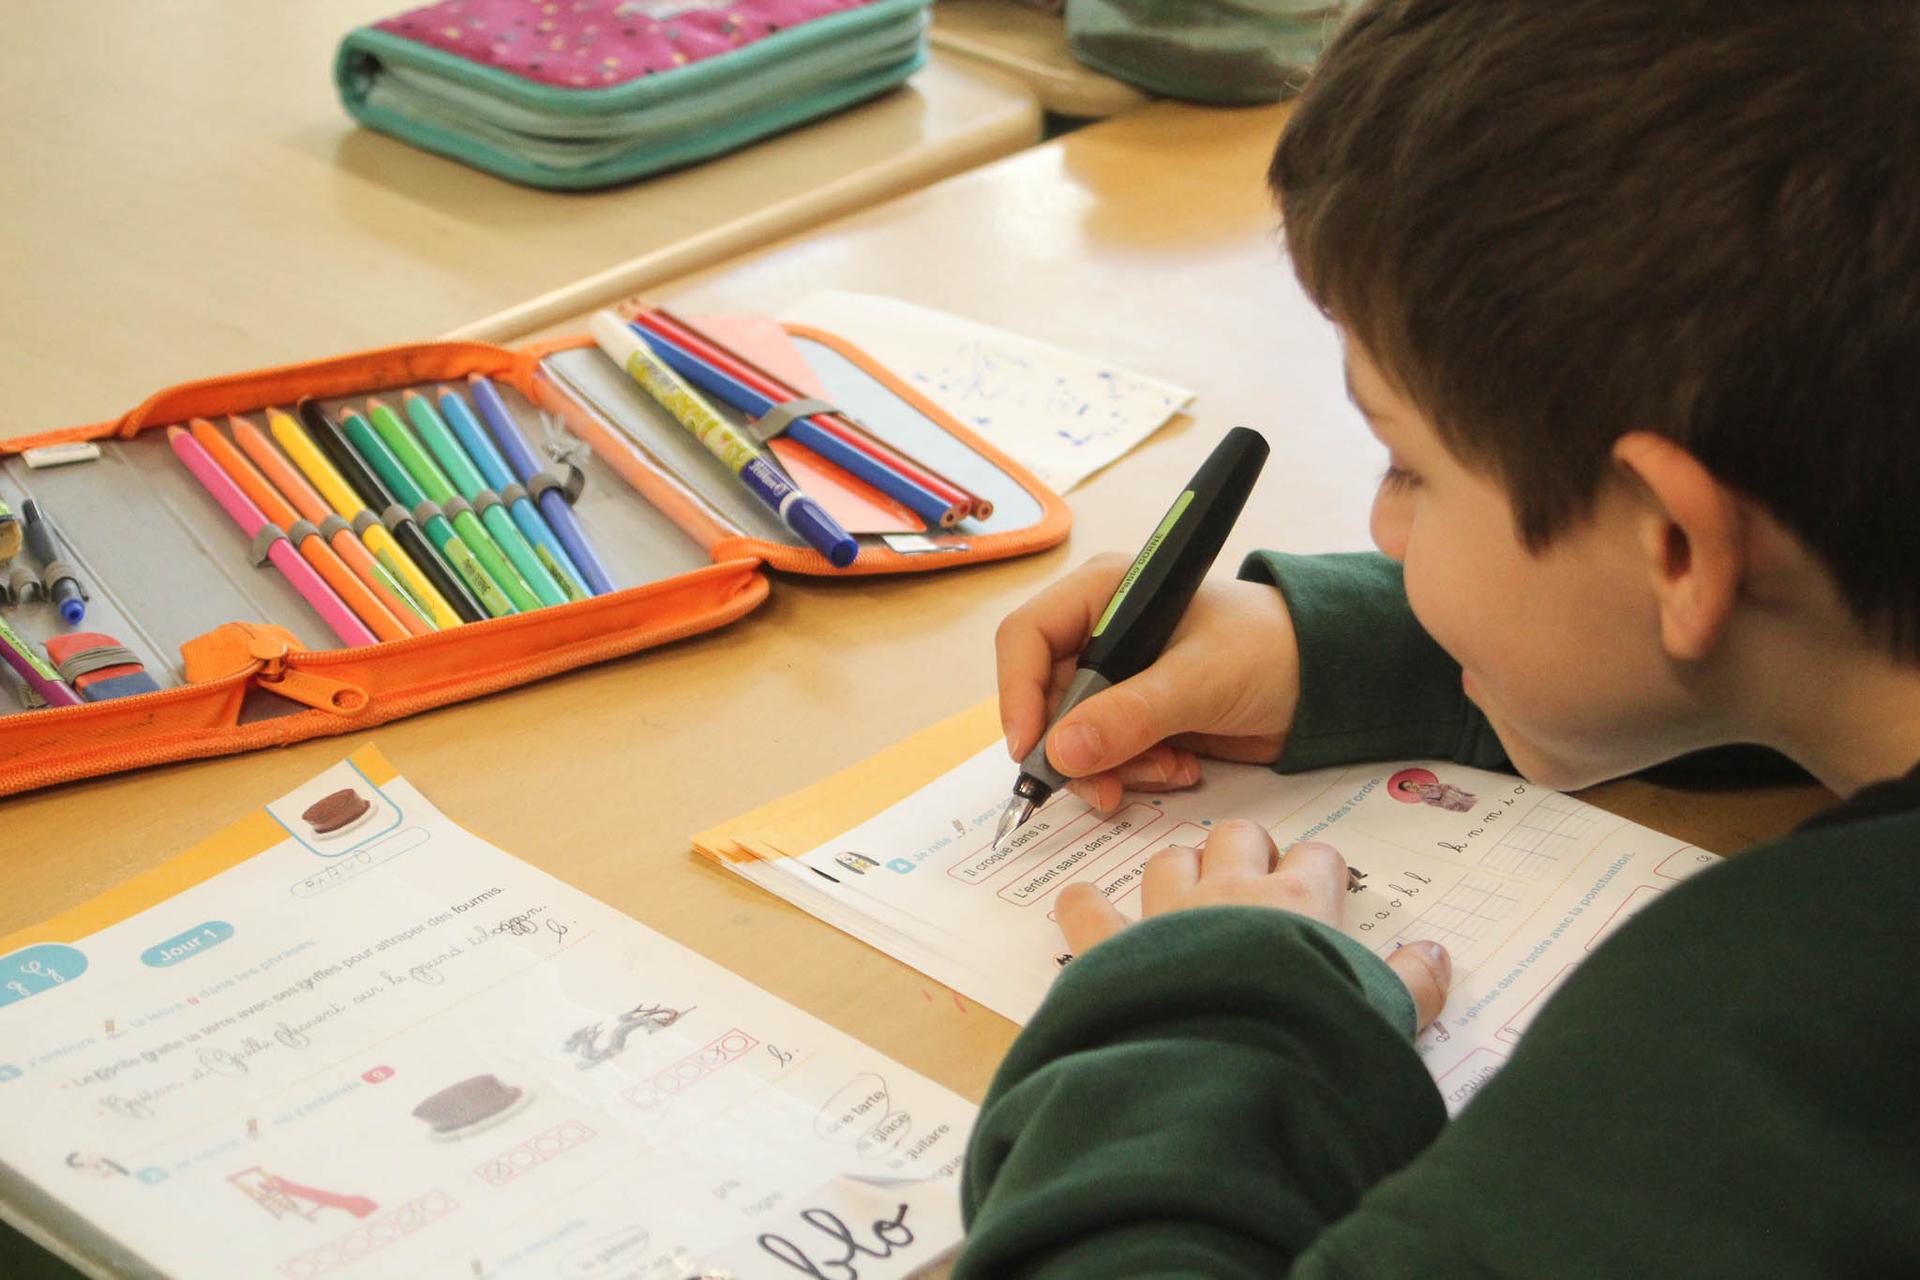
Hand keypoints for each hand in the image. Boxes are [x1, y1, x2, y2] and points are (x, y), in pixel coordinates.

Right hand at [996, 554, 1302, 812]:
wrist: (1328, 679)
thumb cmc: (1270, 649)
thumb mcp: (1200, 681)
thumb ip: (1131, 715)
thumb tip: (1060, 752)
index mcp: (1103, 593)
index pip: (1026, 638)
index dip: (1017, 695)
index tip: (1032, 751)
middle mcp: (1100, 632)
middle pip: (1044, 698)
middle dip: (1074, 749)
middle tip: (1104, 789)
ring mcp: (1118, 676)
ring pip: (1075, 737)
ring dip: (1113, 767)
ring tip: (1167, 770)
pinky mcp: (1138, 715)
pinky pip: (1109, 755)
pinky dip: (1137, 772)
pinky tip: (1181, 766)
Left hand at [1056, 821, 1451, 1026]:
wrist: (1227, 1080)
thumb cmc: (1308, 1044)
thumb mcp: (1380, 1017)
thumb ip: (1413, 983)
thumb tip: (1438, 955)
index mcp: (1299, 904)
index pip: (1318, 858)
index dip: (1317, 872)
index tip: (1317, 891)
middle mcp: (1231, 894)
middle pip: (1239, 836)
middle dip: (1245, 851)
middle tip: (1251, 885)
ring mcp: (1166, 915)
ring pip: (1168, 858)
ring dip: (1176, 871)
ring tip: (1183, 898)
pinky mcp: (1113, 950)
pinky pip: (1088, 909)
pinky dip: (1084, 907)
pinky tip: (1084, 909)